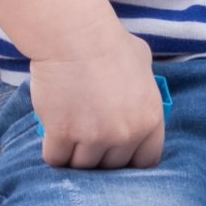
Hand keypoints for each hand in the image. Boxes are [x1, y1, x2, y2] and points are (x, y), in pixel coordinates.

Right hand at [27, 31, 164, 170]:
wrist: (76, 37)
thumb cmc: (110, 44)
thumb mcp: (144, 67)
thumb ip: (144, 92)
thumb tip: (138, 100)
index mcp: (151, 119)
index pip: (146, 162)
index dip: (130, 161)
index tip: (118, 155)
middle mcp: (126, 133)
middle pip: (112, 168)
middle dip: (101, 158)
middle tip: (90, 142)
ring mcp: (94, 136)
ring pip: (83, 167)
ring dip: (76, 157)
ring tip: (71, 138)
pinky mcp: (63, 134)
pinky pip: (57, 160)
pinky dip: (54, 153)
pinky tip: (54, 138)